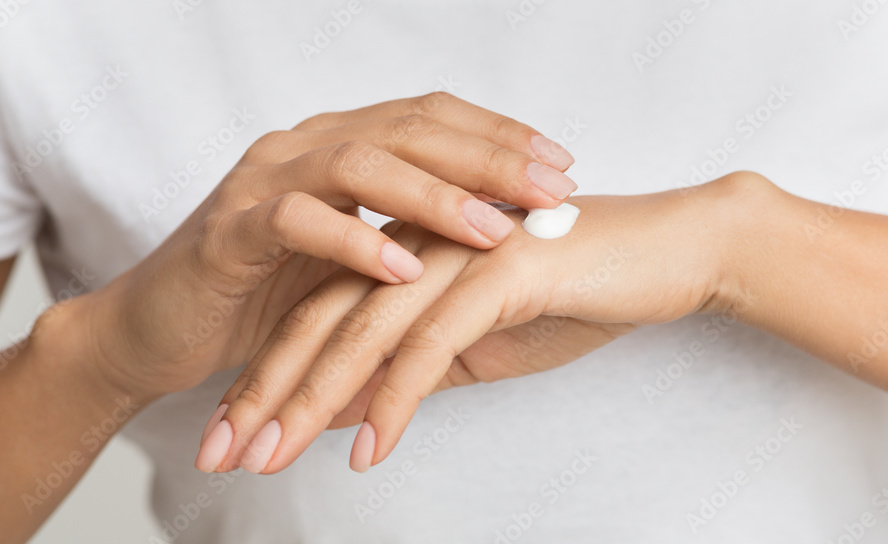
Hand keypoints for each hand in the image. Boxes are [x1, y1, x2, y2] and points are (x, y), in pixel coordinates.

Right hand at [75, 93, 578, 402]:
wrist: (160, 328)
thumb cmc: (265, 296)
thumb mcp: (354, 261)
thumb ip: (410, 236)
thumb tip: (504, 233)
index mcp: (337, 145)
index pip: (431, 118)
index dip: (500, 136)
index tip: (562, 165)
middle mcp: (302, 146)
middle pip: (408, 129)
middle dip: (488, 158)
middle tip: (552, 189)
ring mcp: (262, 182)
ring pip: (358, 163)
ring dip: (433, 196)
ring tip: (494, 229)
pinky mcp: (229, 231)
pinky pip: (296, 221)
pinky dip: (355, 243)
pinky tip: (405, 269)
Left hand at [201, 177, 749, 473]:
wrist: (668, 254)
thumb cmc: (578, 294)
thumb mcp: (478, 348)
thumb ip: (408, 372)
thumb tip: (343, 415)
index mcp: (406, 253)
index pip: (318, 315)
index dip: (270, 377)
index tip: (231, 435)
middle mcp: (418, 244)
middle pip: (319, 320)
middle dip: (264, 393)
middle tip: (219, 454)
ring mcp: (456, 252)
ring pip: (361, 329)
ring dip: (309, 400)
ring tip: (267, 460)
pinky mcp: (499, 270)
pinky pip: (431, 342)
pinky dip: (394, 399)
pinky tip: (368, 451)